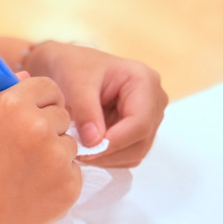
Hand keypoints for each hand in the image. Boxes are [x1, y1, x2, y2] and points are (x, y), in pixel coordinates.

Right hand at [0, 76, 80, 223]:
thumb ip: (0, 94)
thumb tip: (25, 74)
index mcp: (12, 104)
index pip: (48, 87)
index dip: (43, 100)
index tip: (37, 111)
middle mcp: (38, 126)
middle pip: (63, 115)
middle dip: (49, 127)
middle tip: (26, 148)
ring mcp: (56, 158)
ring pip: (69, 144)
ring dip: (55, 154)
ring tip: (25, 172)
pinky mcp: (69, 186)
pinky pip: (73, 172)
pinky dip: (58, 179)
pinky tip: (32, 189)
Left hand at [25, 43, 167, 167]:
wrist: (70, 65)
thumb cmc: (74, 67)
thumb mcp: (75, 83)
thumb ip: (86, 111)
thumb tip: (94, 142)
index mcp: (144, 81)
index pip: (140, 122)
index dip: (116, 142)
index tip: (87, 151)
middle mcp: (154, 99)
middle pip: (142, 140)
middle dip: (110, 152)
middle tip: (79, 153)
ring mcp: (149, 116)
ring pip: (136, 151)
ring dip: (108, 157)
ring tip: (80, 150)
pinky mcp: (139, 129)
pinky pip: (129, 154)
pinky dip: (109, 157)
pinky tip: (88, 149)